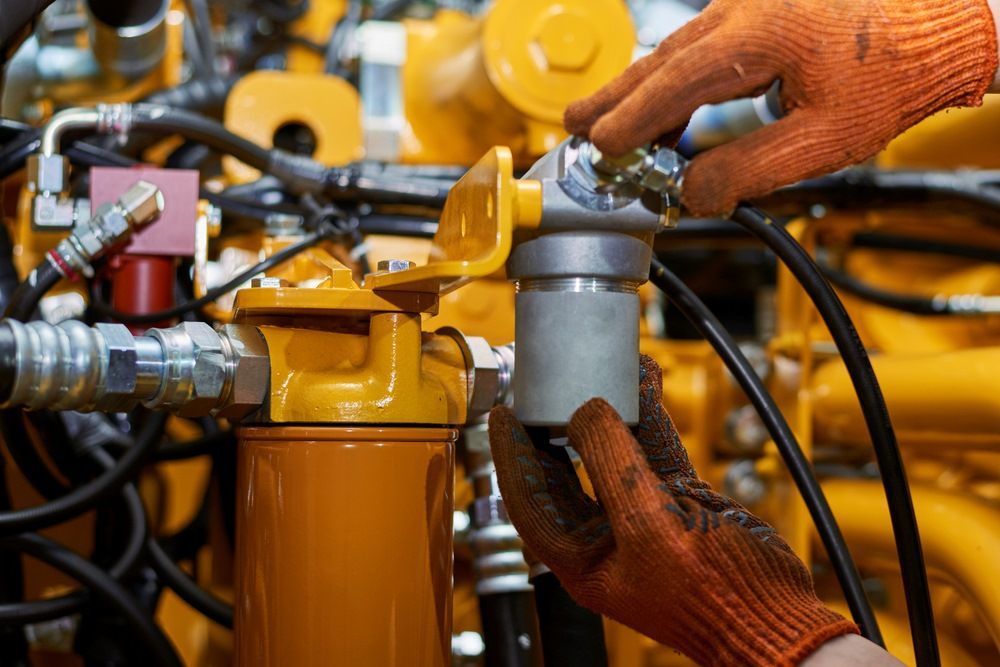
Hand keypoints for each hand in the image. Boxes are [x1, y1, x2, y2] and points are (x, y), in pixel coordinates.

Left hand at [488, 357, 856, 665]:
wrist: (778, 616)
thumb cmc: (712, 596)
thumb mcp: (649, 526)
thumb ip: (613, 465)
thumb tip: (586, 411)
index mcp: (582, 559)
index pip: (529, 499)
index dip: (511, 455)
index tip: (503, 412)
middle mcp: (606, 536)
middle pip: (564, 471)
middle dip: (554, 425)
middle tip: (544, 383)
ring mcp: (643, 517)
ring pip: (614, 452)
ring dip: (610, 410)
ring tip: (603, 367)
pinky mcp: (679, 502)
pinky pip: (654, 450)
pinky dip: (650, 416)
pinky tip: (645, 382)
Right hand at [565, 0, 998, 215]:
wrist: (939, 28)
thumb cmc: (892, 76)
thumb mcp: (823, 141)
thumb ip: (749, 171)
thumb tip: (692, 194)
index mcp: (758, 36)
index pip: (674, 83)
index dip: (631, 119)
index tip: (599, 147)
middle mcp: (744, 10)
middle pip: (660, 60)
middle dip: (614, 98)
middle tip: (573, 126)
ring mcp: (750, 3)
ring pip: (675, 51)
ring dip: (640, 91)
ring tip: (605, 122)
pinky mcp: (759, 9)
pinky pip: (700, 45)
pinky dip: (674, 79)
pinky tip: (665, 107)